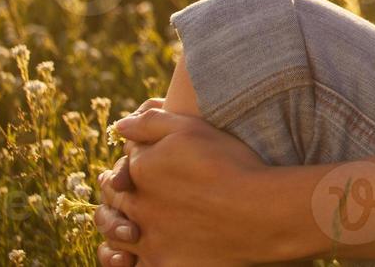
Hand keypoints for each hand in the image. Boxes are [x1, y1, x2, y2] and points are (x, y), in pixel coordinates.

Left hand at [97, 103, 273, 265]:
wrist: (259, 212)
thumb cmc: (230, 165)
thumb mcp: (192, 128)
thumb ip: (152, 122)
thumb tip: (120, 126)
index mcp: (141, 169)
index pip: (123, 166)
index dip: (130, 166)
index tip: (139, 168)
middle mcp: (138, 205)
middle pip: (115, 201)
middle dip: (117, 196)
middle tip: (123, 193)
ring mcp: (149, 239)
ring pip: (117, 236)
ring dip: (117, 229)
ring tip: (129, 226)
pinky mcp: (162, 265)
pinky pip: (133, 265)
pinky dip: (127, 260)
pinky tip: (134, 256)